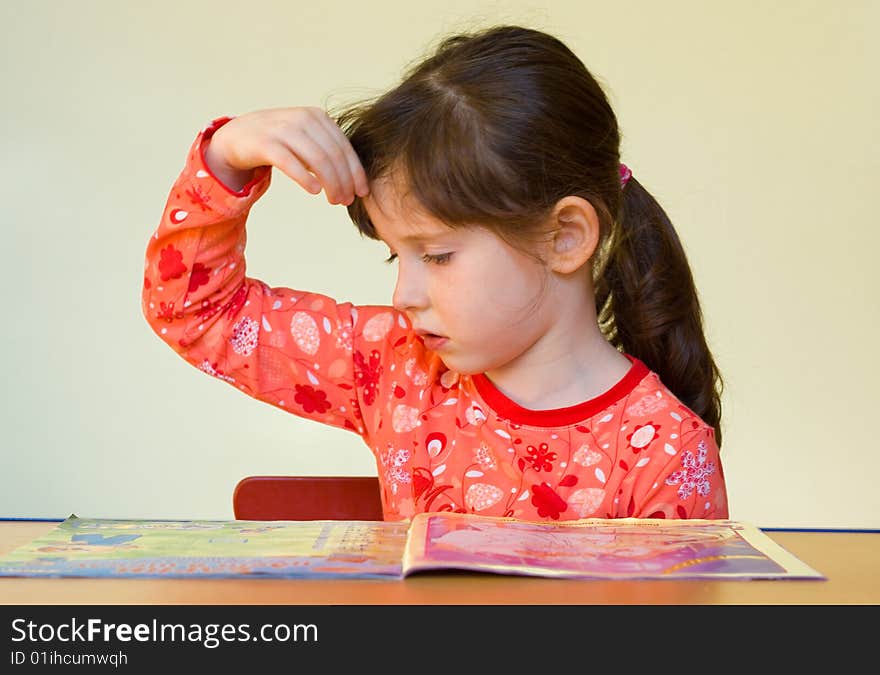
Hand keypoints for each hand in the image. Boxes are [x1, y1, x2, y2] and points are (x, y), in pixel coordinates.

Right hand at [203, 107, 369, 203]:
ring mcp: (283, 129)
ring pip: (317, 159)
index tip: (362, 192)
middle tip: (346, 200)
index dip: (356, 172)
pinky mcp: (265, 143)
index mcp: (317, 116)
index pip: (344, 147)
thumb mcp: (308, 140)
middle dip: (344, 181)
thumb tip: (356, 180)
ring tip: (334, 200)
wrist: (239, 136)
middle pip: (333, 155)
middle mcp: (302, 118)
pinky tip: (315, 191)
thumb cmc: (280, 142)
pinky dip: (305, 178)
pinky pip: (290, 163)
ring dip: (330, 183)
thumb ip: (329, 152)